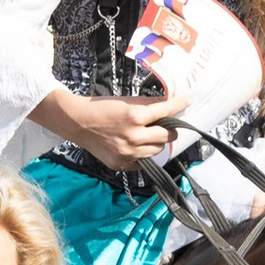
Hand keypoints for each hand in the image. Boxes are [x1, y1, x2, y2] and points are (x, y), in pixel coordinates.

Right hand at [40, 85, 174, 169]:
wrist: (78, 123)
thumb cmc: (102, 109)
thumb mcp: (127, 101)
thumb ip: (149, 104)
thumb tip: (170, 102)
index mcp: (135, 117)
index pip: (166, 111)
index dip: (179, 105)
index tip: (187, 101)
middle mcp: (133, 137)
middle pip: (168, 136)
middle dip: (168, 129)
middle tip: (163, 125)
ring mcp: (128, 153)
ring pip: (158, 150)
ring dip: (157, 142)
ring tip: (146, 135)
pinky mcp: (122, 164)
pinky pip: (144, 161)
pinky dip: (144, 153)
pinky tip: (135, 145)